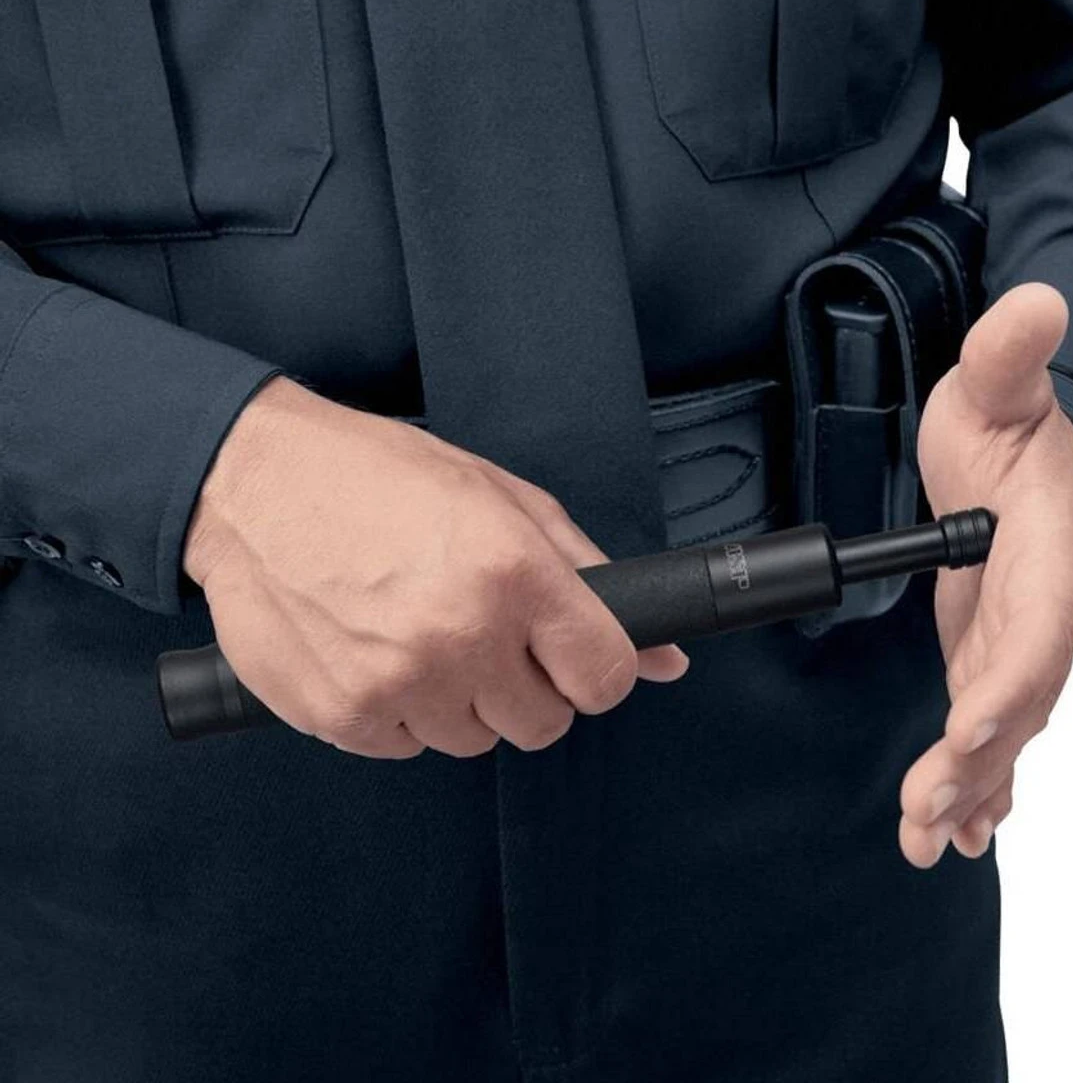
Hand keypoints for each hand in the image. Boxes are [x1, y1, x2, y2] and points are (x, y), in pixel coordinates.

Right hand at [183, 377, 688, 759]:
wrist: (252, 484)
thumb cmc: (380, 478)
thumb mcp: (503, 500)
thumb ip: (591, 579)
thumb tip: (666, 659)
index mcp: (514, 574)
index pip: (606, 677)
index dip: (596, 668)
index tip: (575, 657)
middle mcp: (462, 636)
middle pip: (544, 723)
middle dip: (528, 685)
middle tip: (485, 633)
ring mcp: (399, 685)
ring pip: (474, 740)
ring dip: (461, 700)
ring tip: (419, 631)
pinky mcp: (343, 717)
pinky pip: (407, 748)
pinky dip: (401, 712)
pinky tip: (376, 652)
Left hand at [900, 283, 1072, 867]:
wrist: (1023, 441)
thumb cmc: (1010, 418)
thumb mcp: (996, 381)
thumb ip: (1012, 354)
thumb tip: (1040, 303)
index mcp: (1052, 551)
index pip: (1040, 627)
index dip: (1007, 683)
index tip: (964, 731)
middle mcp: (1047, 607)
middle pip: (1019, 696)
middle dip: (978, 762)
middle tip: (929, 817)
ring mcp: (1022, 637)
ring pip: (1004, 724)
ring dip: (972, 787)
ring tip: (932, 842)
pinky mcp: (993, 651)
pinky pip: (991, 721)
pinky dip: (978, 778)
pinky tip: (960, 830)